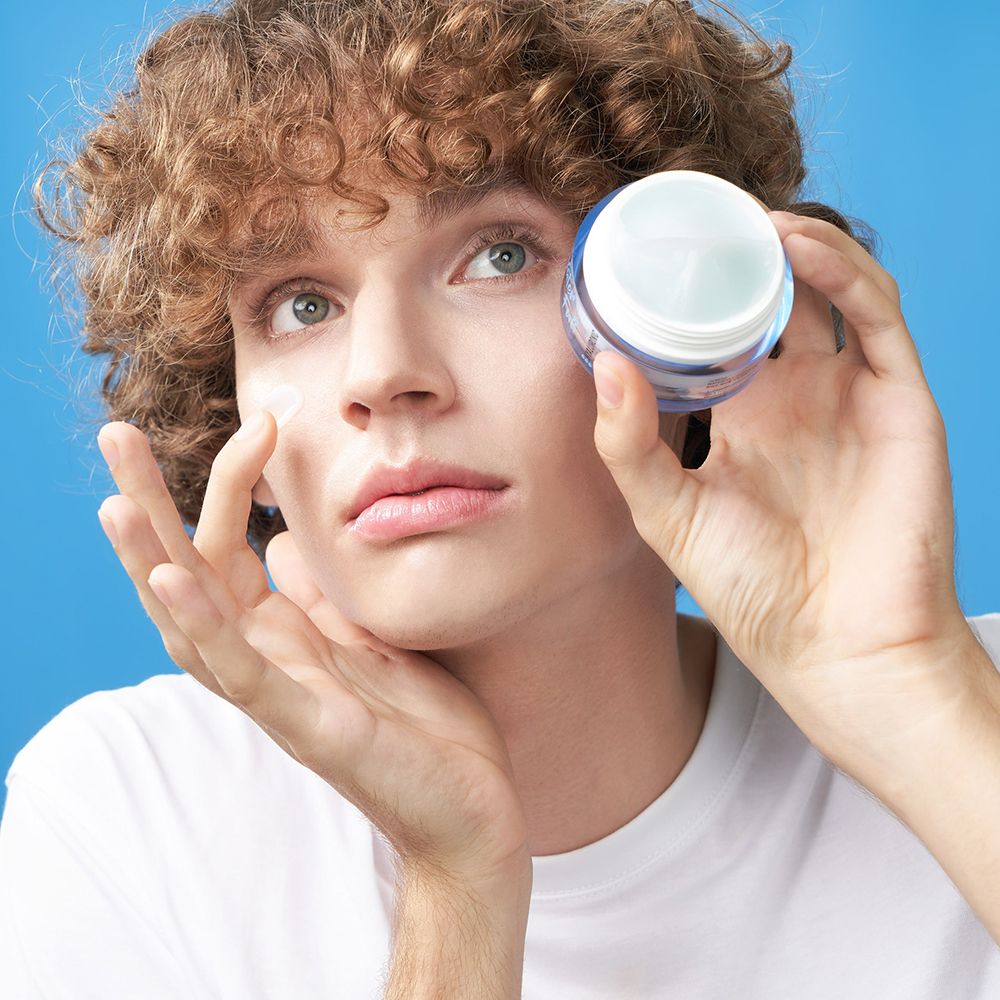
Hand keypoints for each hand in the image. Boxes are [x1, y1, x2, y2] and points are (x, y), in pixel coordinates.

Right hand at [94, 412, 529, 886]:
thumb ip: (322, 596)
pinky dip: (204, 625)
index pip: (229, 549)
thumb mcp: (371, 638)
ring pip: (193, 623)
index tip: (264, 420)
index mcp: (283, 636)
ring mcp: (279, 696)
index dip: (234, 484)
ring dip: (151, 562)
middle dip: (150, 507)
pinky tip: (171, 580)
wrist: (473, 807)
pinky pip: (242, 674)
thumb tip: (283, 546)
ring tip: (117, 502)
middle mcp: (265, 661)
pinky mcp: (308, 728)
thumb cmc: (424, 726)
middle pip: (187, 574)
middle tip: (115, 434)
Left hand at [592, 210, 976, 769]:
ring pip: (825, 290)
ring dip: (787, 244)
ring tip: (741, 215)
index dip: (684, 289)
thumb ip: (628, 443)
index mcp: (739, 417)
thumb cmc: (750, 589)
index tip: (644, 244)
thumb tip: (602, 362)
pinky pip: (875, 314)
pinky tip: (793, 244)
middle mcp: (794, 396)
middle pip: (768, 298)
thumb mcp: (667, 512)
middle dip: (735, 254)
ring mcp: (849, 392)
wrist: (836, 646)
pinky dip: (841, 269)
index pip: (712, 331)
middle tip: (693, 209)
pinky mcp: (899, 397)